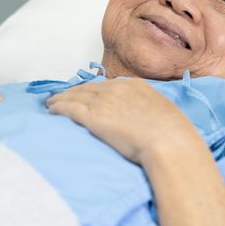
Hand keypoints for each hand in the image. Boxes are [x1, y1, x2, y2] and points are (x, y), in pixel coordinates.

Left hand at [45, 78, 199, 163]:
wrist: (168, 140)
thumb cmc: (172, 132)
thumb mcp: (162, 111)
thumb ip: (147, 109)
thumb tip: (143, 117)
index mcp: (134, 85)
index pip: (107, 85)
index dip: (93, 89)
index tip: (86, 93)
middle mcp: (116, 89)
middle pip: (88, 88)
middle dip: (73, 91)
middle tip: (63, 96)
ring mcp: (103, 101)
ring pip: (75, 96)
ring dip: (62, 98)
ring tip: (52, 103)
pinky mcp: (93, 116)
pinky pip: (70, 108)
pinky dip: (59, 107)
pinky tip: (52, 110)